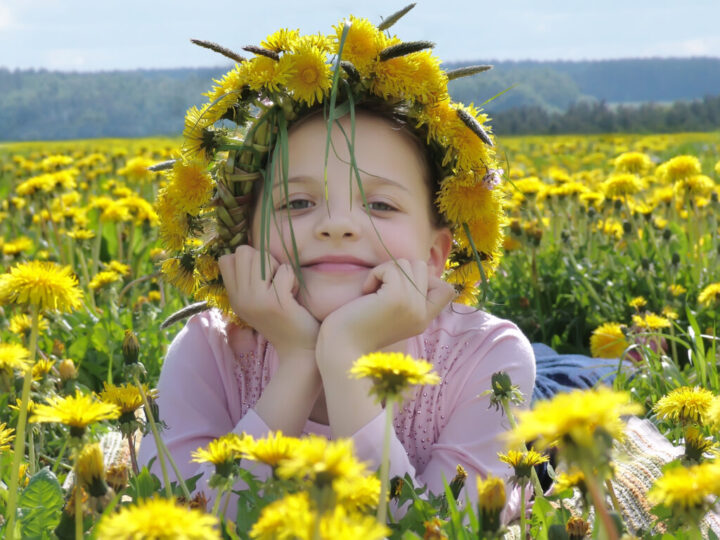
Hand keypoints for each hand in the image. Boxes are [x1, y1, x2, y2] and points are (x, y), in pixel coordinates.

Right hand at [218, 245, 319, 356]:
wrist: (299, 350)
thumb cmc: (284, 319)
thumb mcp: (257, 301)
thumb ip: (249, 279)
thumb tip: (248, 249)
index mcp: (234, 297)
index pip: (225, 259)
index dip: (247, 260)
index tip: (261, 277)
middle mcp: (241, 299)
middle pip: (244, 252)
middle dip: (264, 260)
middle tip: (275, 281)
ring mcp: (257, 301)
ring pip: (262, 257)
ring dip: (278, 268)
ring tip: (284, 287)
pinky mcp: (276, 303)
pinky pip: (284, 271)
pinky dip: (293, 278)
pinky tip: (293, 295)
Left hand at [316, 259, 455, 363]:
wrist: (342, 348)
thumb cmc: (359, 328)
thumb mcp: (393, 314)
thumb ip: (408, 296)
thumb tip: (415, 268)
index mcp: (423, 320)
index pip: (446, 290)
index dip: (425, 279)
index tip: (400, 288)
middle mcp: (422, 313)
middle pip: (422, 267)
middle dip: (398, 270)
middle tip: (381, 289)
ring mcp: (412, 305)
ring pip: (407, 263)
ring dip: (385, 271)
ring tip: (372, 291)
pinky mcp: (396, 297)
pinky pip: (390, 268)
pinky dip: (375, 274)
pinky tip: (365, 292)